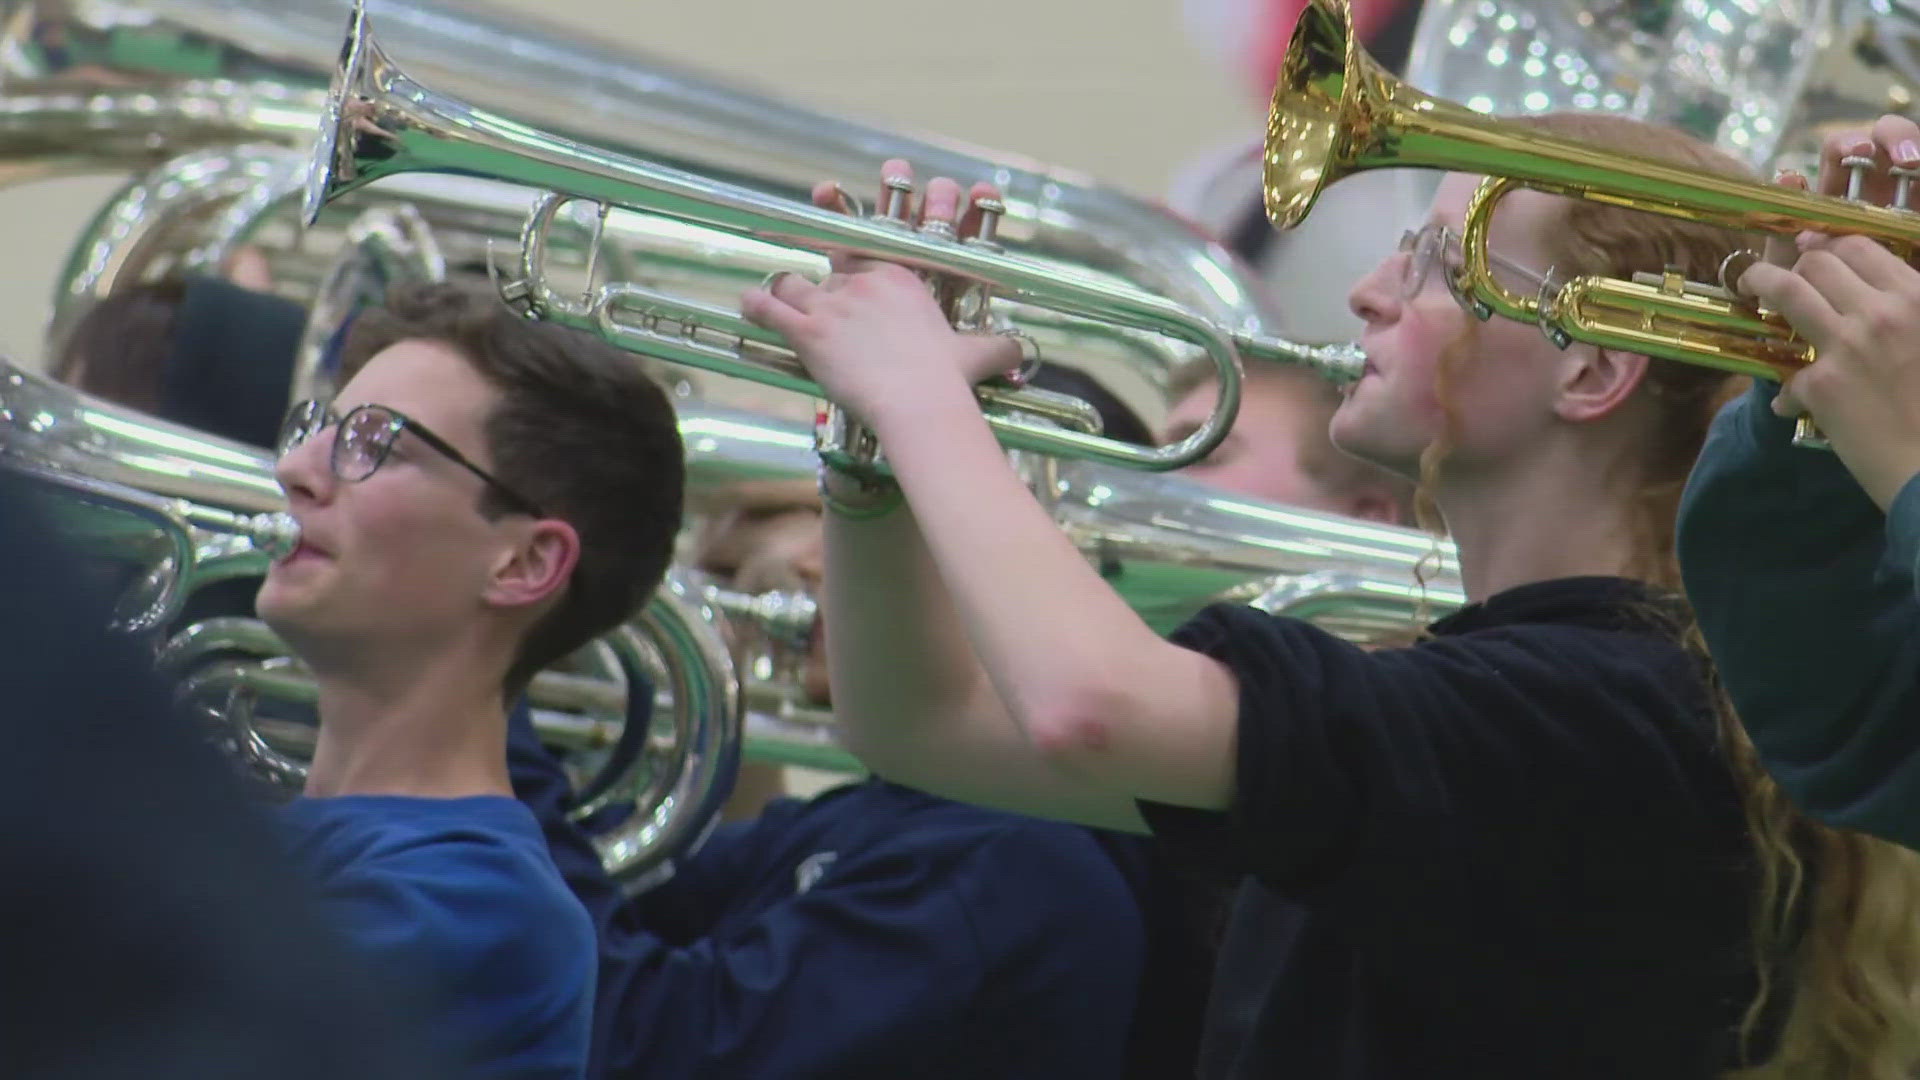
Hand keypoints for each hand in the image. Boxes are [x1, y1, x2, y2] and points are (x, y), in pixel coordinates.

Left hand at [739, 160, 1021, 430]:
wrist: (920, 403)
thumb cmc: (948, 380)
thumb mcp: (978, 356)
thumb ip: (998, 347)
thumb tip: (1022, 352)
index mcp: (900, 278)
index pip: (867, 245)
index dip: (846, 222)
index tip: (829, 198)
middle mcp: (863, 283)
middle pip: (828, 263)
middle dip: (816, 259)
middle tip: (800, 254)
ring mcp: (833, 305)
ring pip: (793, 282)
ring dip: (783, 287)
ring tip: (774, 291)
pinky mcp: (808, 332)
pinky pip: (770, 309)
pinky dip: (755, 304)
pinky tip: (745, 302)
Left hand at [1737, 114, 1919, 508]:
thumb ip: (1905, 312)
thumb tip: (1869, 298)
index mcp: (1916, 296)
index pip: (1860, 247)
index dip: (1827, 244)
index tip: (1808, 247)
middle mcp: (1881, 312)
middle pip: (1817, 263)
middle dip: (1790, 265)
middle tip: (1774, 276)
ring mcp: (1848, 345)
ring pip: (1786, 291)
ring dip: (1758, 282)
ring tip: (1748, 289)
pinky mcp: (1822, 384)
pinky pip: (1787, 375)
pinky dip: (1788, 392)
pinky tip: (1794, 406)